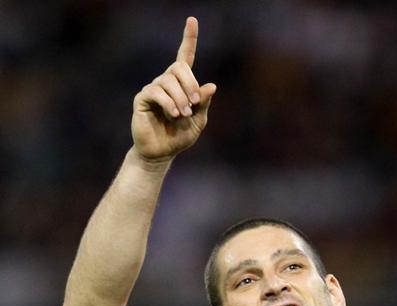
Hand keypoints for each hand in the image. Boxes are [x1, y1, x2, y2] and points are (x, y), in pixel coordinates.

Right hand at [131, 17, 216, 161]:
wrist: (162, 152)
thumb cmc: (180, 136)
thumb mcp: (199, 120)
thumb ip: (203, 103)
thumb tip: (211, 85)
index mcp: (182, 84)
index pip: (185, 56)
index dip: (189, 38)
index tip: (192, 20)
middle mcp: (166, 82)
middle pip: (179, 67)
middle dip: (190, 84)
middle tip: (194, 103)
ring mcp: (153, 88)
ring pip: (169, 81)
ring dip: (180, 99)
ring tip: (182, 115)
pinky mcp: (143, 98)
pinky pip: (157, 92)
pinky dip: (169, 103)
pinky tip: (173, 114)